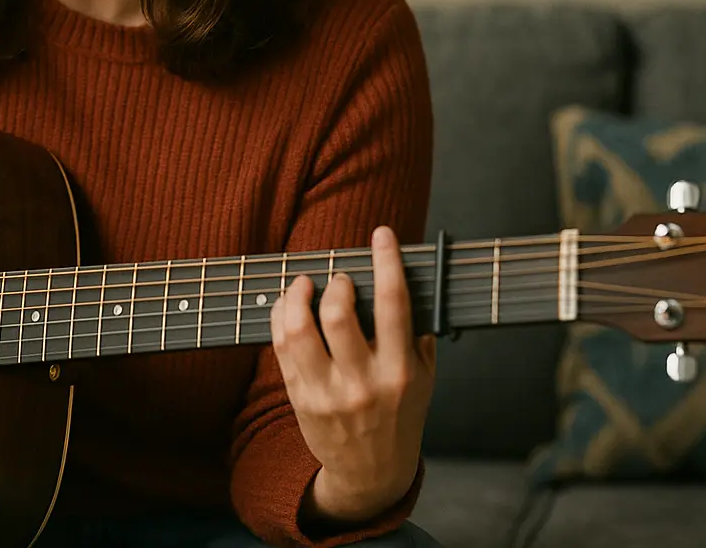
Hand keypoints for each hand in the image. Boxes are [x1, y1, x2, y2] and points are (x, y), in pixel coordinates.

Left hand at [269, 225, 435, 524]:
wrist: (371, 472)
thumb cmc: (400, 415)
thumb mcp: (424, 378)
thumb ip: (417, 333)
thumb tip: (402, 280)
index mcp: (401, 371)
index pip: (394, 305)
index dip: (387, 262)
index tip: (382, 234)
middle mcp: (363, 382)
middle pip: (339, 314)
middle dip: (337, 282)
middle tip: (340, 278)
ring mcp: (327, 392)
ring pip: (300, 329)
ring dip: (298, 295)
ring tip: (305, 283)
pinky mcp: (300, 397)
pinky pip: (281, 346)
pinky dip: (282, 316)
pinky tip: (290, 305)